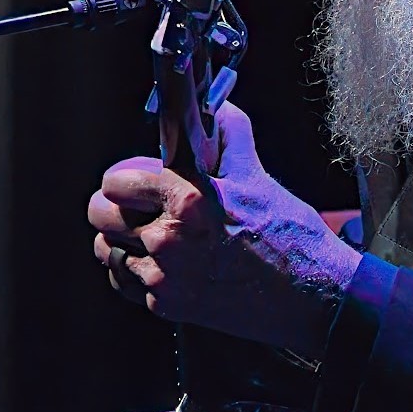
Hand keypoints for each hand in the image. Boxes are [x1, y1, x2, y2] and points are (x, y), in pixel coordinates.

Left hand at [88, 102, 361, 358]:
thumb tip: (219, 105)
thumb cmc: (291, 237)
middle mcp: (170, 239)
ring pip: (106, 249)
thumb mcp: (258, 177)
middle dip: (116, 204)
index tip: (140, 177)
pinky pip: (125, 281)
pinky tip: (164, 262)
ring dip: (123, 239)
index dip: (127, 175)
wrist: (312, 296)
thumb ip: (230, 135)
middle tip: (140, 204)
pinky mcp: (167, 306)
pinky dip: (136, 271)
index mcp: (190, 199)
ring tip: (152, 234)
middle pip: (100, 214)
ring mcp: (165, 277)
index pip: (116, 180)